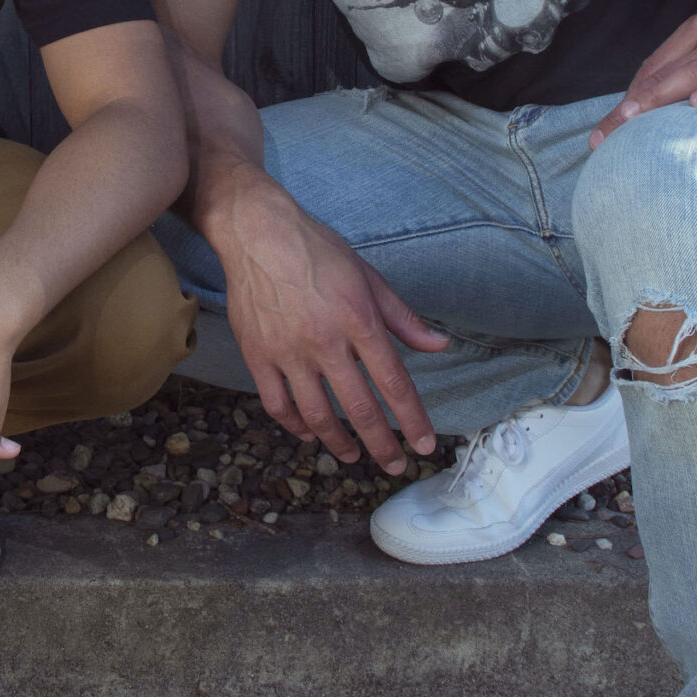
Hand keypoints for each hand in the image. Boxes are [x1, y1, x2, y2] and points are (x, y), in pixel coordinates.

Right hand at [207, 172, 448, 473]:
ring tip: (354, 456)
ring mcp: (287, 351)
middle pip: (359, 407)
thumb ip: (403, 318)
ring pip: (317, 415)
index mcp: (358, 319)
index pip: (393, 382)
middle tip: (394, 464)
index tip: (425, 444)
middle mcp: (324, 341)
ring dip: (339, 443)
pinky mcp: (257, 355)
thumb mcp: (368, 276)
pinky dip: (295, 426)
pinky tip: (310, 433)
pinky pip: (277, 404)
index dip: (412, 419)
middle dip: (382, 444)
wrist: (257, 232)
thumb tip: (439, 345)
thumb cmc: (316, 250)